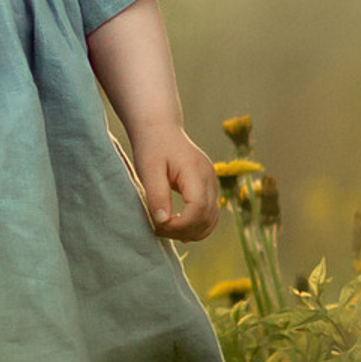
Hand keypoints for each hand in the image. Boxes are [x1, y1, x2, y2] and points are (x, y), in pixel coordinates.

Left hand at [128, 126, 219, 241]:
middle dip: (183, 231)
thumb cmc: (152, 147)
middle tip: (158, 230)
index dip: (180, 224)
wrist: (161, 130)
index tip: (158, 225)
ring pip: (211, 220)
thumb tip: (162, 222)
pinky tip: (178, 230)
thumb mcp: (148, 169)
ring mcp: (212, 184)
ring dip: (191, 232)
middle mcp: (210, 179)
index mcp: (196, 172)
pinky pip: (209, 214)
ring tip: (165, 230)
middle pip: (206, 217)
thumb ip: (156, 195)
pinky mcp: (209, 188)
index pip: (198, 208)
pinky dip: (197, 226)